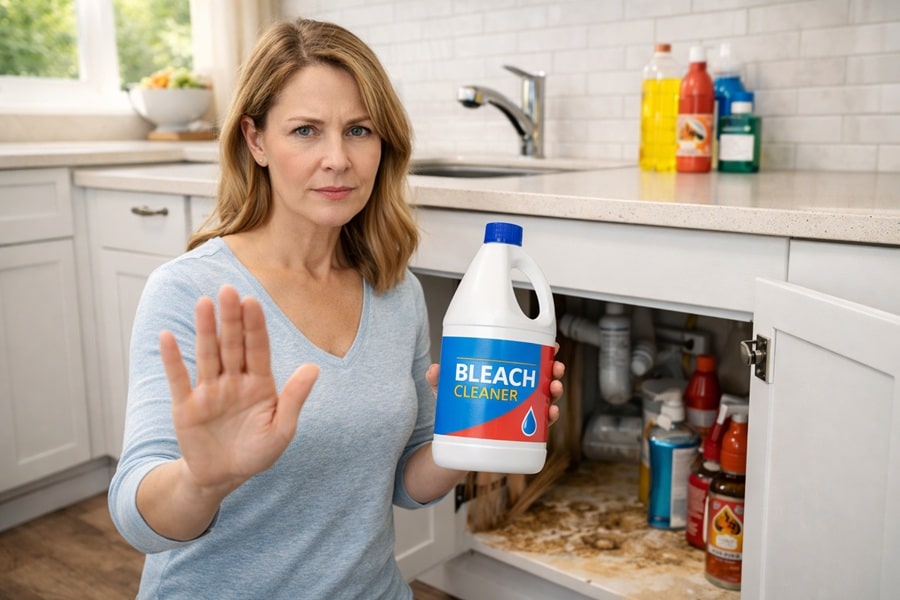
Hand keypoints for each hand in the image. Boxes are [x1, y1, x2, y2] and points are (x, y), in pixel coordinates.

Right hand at [159, 285, 318, 494]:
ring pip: (208, 354)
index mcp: (259, 384)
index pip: (258, 349)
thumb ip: (294, 399)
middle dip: (231, 318)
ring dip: (205, 329)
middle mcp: (233, 381)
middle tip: (228, 290)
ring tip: (204, 302)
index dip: (255, 326)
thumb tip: (313, 368)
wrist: (222, 478)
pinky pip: (178, 379)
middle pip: (232, 344)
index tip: (253, 302)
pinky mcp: (185, 406)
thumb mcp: (281, 431)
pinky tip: (167, 337)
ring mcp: (209, 391)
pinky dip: (173, 359)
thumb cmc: (256, 453)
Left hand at [425, 345, 565, 426]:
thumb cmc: (455, 412)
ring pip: (544, 398)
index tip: (552, 344)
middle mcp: (515, 392)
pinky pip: (539, 425)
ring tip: (554, 388)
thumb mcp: (446, 393)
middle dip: (553, 370)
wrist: (455, 446)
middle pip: (541, 377)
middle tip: (556, 367)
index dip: (541, 350)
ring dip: (555, 391)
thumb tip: (434, 370)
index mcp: (503, 377)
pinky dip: (548, 418)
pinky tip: (551, 413)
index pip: (525, 359)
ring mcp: (520, 412)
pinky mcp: (520, 432)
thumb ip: (439, 382)